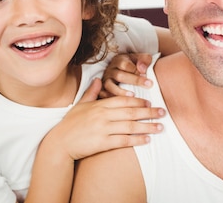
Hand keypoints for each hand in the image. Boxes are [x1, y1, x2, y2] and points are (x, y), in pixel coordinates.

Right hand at [44, 78, 164, 160]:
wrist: (59, 144)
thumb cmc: (70, 124)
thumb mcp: (80, 105)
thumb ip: (92, 92)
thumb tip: (99, 79)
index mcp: (99, 105)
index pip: (123, 101)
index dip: (138, 102)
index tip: (150, 103)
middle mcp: (103, 116)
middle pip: (130, 113)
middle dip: (149, 112)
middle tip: (162, 112)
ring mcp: (103, 129)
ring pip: (130, 127)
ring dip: (147, 127)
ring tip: (160, 127)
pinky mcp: (102, 143)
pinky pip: (123, 141)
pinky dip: (136, 140)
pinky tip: (147, 139)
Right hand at [100, 53, 153, 97]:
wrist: (120, 71)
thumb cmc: (132, 65)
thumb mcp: (139, 59)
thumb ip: (144, 60)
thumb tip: (143, 68)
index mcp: (119, 60)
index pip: (125, 64)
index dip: (136, 70)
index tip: (147, 75)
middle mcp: (110, 70)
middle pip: (119, 75)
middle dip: (134, 80)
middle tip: (148, 85)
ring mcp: (105, 80)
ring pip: (109, 86)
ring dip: (121, 92)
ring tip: (132, 95)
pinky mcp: (102, 90)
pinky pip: (103, 95)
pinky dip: (111, 99)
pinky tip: (121, 104)